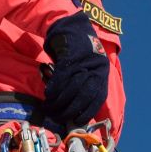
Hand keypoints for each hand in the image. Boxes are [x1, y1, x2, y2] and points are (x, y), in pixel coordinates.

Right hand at [42, 12, 109, 126]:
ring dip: (58, 102)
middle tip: (58, 117)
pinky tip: (48, 95)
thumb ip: (87, 87)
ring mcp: (83, 62)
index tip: (76, 122)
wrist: (73, 29)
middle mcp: (96, 68)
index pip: (97, 99)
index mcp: (102, 74)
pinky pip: (61, 77)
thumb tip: (78, 113)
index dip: (86, 113)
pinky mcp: (69, 57)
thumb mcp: (89, 69)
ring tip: (50, 108)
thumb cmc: (80, 55)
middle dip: (70, 110)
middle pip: (83, 95)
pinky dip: (53, 89)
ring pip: (71, 88)